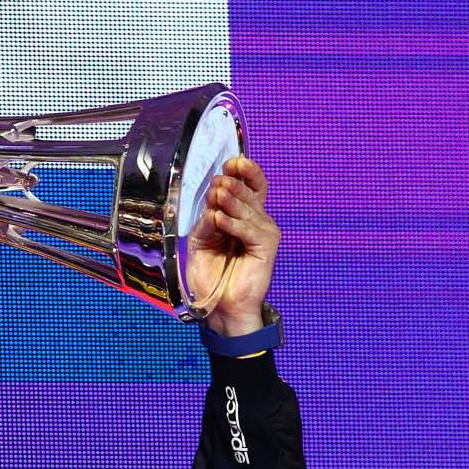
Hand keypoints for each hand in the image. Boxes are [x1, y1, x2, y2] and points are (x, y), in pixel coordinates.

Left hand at [184, 156, 279, 333]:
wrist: (218, 305)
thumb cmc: (211, 274)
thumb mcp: (202, 240)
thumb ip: (207, 220)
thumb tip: (213, 200)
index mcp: (243, 216)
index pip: (251, 185)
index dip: (244, 171)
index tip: (231, 162)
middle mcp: (257, 221)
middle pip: (252, 192)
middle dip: (236, 183)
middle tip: (221, 180)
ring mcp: (264, 233)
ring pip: (250, 209)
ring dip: (232, 200)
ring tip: (218, 193)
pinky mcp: (267, 248)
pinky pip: (251, 230)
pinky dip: (234, 223)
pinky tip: (220, 219)